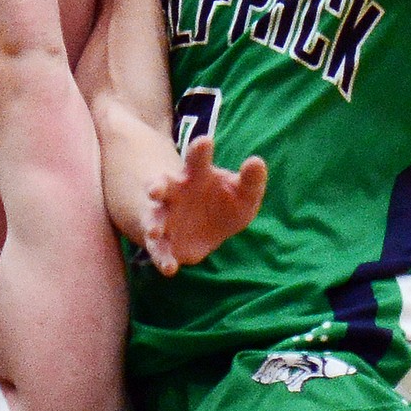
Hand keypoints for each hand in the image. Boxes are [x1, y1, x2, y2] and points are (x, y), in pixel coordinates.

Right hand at [141, 136, 265, 276]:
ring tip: (156, 232)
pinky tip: (169, 269)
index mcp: (195, 174)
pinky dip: (162, 258)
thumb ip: (250, 180)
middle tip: (155, 190)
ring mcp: (165, 216)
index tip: (205, 142)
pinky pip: (159, 250)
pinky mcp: (163, 241)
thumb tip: (256, 161)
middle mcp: (175, 192)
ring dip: (154, 225)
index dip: (200, 150)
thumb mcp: (243, 193)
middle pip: (163, 185)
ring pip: (155, 219)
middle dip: (157, 186)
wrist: (205, 229)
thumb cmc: (224, 203)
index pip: (196, 159)